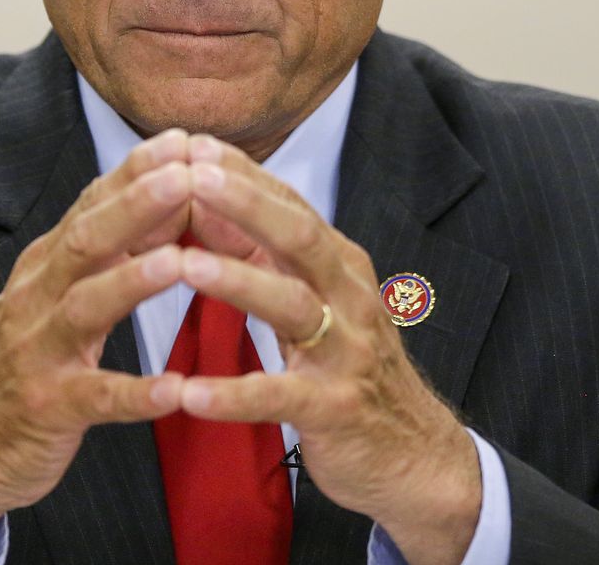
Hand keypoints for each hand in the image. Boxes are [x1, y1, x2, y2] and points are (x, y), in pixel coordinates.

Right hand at [0, 129, 194, 563]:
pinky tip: (173, 391)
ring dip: (131, 284)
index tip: (183, 138)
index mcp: (46, 266)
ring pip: (85, 308)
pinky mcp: (46, 409)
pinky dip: (134, 394)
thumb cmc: (26, 364)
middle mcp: (37, 297)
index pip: (92, 206)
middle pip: (86, 241)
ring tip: (177, 264)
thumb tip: (168, 199)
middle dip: (136, 205)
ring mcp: (38, 352)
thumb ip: (106, 253)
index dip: (135, 172)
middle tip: (185, 173)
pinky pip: (94, 399)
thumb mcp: (58, 297)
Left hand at [178, 134, 483, 564]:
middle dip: (247, 204)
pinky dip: (235, 395)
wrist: (414, 455)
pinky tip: (189, 393)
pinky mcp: (337, 409)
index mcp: (340, 266)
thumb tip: (204, 205)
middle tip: (193, 176)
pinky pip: (281, 397)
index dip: (243, 174)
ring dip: (237, 282)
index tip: (192, 142)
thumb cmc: (349, 368)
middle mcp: (350, 298)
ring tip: (183, 265)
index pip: (290, 205)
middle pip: (299, 238)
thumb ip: (267, 258)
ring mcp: (348, 352)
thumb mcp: (316, 303)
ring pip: (293, 306)